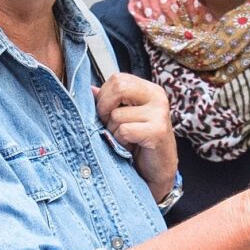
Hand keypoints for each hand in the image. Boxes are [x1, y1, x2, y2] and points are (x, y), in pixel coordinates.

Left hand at [95, 72, 178, 200]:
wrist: (157, 170)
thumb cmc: (139, 143)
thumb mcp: (124, 118)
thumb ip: (110, 102)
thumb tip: (90, 90)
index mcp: (149, 90)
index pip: (117, 79)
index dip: (104, 96)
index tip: (105, 112)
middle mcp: (157, 96)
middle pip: (118, 87)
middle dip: (104, 108)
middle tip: (109, 125)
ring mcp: (159, 113)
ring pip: (117, 114)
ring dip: (113, 132)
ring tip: (125, 140)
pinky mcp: (157, 131)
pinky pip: (124, 131)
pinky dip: (120, 142)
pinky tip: (130, 146)